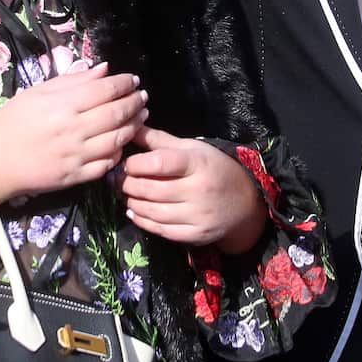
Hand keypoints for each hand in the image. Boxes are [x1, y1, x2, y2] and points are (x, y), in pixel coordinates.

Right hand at [0, 63, 146, 196]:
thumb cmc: (13, 120)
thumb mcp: (38, 92)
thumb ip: (74, 80)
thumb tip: (104, 69)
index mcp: (63, 105)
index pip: (105, 90)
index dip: (124, 83)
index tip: (133, 79)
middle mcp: (73, 129)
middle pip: (117, 113)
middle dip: (135, 102)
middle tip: (143, 96)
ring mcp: (75, 155)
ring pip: (117, 139)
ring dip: (134, 126)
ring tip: (141, 116)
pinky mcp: (75, 177)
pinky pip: (106, 164)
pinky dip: (118, 152)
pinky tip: (122, 143)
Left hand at [119, 127, 265, 251]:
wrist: (245, 202)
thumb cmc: (214, 168)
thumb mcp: (191, 148)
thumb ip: (158, 140)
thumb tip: (129, 127)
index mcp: (198, 163)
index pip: (161, 162)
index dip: (136, 164)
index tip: (125, 163)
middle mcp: (199, 190)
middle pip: (152, 189)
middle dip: (128, 184)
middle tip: (115, 179)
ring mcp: (198, 215)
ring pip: (153, 212)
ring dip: (132, 202)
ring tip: (123, 194)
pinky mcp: (195, 235)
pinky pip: (162, 230)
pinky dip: (143, 221)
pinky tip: (133, 211)